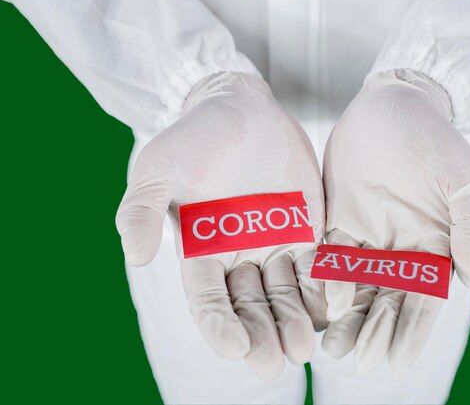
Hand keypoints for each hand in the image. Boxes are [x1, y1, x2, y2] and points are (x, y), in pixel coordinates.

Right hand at [115, 72, 325, 379]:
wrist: (239, 106)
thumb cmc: (194, 137)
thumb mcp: (158, 168)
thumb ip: (141, 210)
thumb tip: (134, 257)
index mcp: (202, 252)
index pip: (209, 302)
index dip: (220, 327)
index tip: (235, 348)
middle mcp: (240, 255)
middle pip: (251, 307)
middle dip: (262, 336)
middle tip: (275, 363)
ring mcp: (276, 243)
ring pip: (287, 294)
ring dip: (295, 320)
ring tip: (305, 346)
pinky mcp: (307, 227)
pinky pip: (319, 264)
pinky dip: (325, 287)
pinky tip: (334, 308)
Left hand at [321, 69, 469, 375]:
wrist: (394, 104)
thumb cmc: (435, 139)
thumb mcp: (462, 178)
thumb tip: (469, 279)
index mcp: (433, 247)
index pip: (423, 301)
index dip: (411, 333)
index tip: (397, 364)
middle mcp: (399, 249)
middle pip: (386, 301)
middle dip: (375, 333)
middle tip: (360, 363)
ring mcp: (367, 237)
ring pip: (355, 288)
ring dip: (346, 318)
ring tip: (333, 347)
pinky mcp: (337, 221)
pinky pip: (328, 258)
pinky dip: (324, 281)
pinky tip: (317, 302)